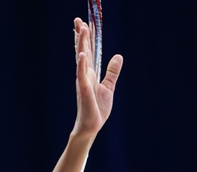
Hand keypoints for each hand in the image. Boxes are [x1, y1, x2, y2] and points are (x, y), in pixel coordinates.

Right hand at [72, 17, 122, 136]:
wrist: (91, 126)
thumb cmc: (97, 109)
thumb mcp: (108, 87)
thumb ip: (112, 71)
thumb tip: (118, 56)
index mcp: (90, 73)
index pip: (89, 51)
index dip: (87, 38)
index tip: (84, 23)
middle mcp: (85, 74)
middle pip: (83, 51)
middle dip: (81, 36)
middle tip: (78, 19)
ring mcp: (83, 81)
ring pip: (82, 59)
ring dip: (81, 44)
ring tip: (81, 29)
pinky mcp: (84, 91)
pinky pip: (82, 76)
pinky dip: (81, 65)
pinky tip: (82, 55)